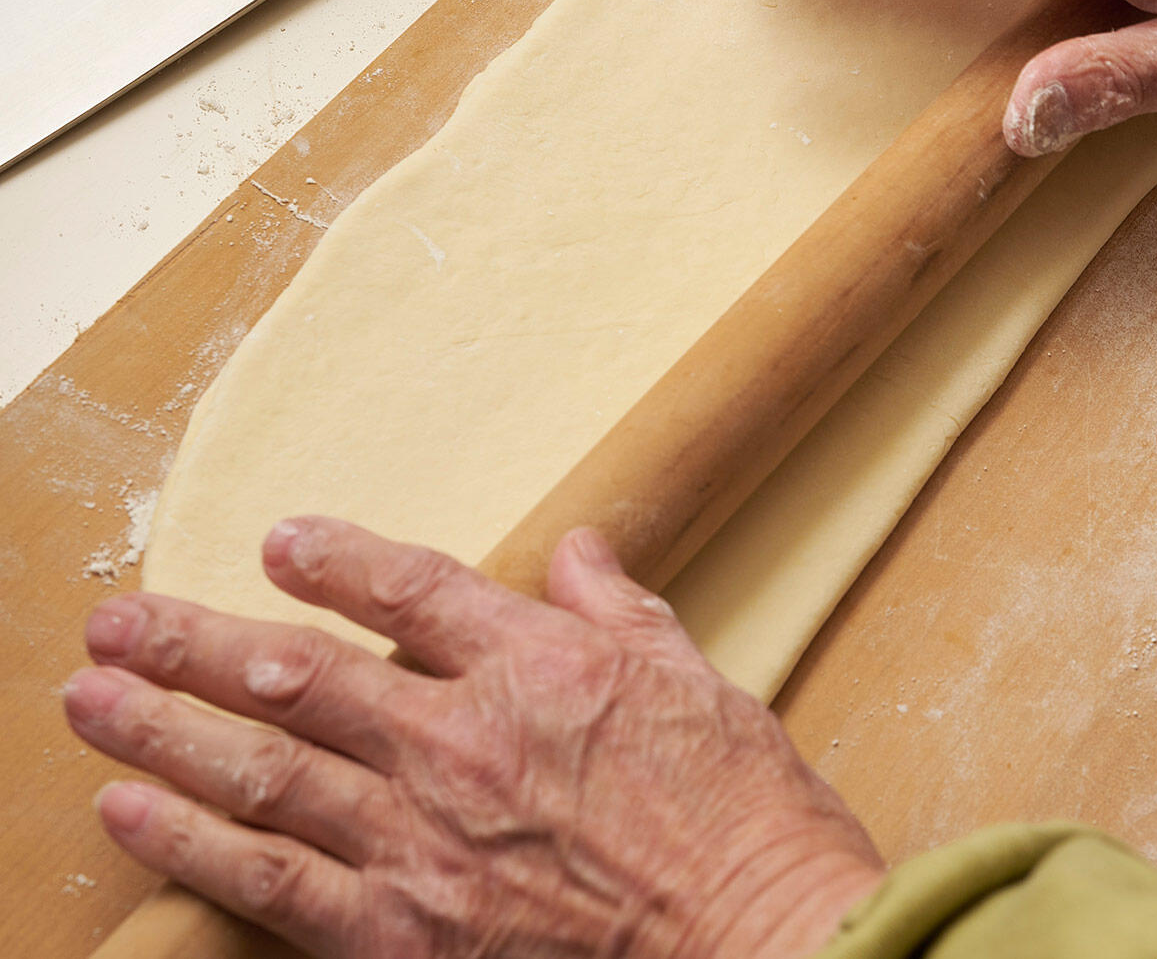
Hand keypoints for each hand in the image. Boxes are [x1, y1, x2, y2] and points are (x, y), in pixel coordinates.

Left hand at [63, 518, 882, 957]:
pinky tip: (132, 809)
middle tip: (118, 617)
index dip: (332, 559)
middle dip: (193, 641)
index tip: (279, 542)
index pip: (408, 590)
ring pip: (262, 768)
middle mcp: (463, 739)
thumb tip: (579, 548)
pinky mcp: (408, 931)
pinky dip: (194, 844)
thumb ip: (621, 609)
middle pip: (296, 674)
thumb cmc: (745, 816)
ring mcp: (426, 838)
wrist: (762, 939)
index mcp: (541, 665)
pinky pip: (275, 880)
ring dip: (163, 726)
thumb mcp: (698, 682)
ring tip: (89, 694)